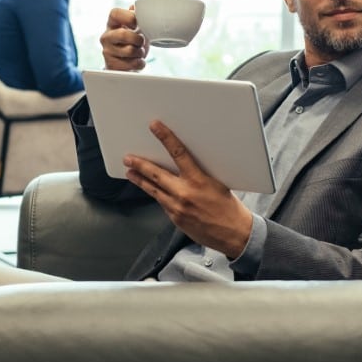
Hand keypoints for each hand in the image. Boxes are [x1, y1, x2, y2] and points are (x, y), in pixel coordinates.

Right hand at [101, 6, 148, 71]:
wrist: (126, 66)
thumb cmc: (132, 43)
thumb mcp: (135, 29)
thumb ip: (136, 17)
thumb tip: (134, 6)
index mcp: (112, 24)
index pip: (115, 13)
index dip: (128, 17)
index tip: (136, 25)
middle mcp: (106, 36)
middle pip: (123, 34)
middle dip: (138, 39)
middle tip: (140, 42)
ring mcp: (107, 51)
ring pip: (130, 50)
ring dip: (140, 52)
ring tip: (139, 52)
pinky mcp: (112, 65)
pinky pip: (132, 63)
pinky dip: (140, 63)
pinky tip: (137, 61)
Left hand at [123, 119, 253, 258]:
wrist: (233, 234)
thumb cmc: (228, 208)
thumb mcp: (217, 183)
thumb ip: (198, 174)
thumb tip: (184, 163)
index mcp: (198, 180)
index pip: (178, 153)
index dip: (165, 138)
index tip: (155, 127)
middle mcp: (184, 193)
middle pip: (156, 174)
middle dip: (140, 164)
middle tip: (128, 158)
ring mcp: (177, 207)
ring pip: (153, 190)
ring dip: (140, 180)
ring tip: (130, 172)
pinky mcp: (175, 218)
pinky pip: (162, 202)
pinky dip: (156, 194)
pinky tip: (150, 189)